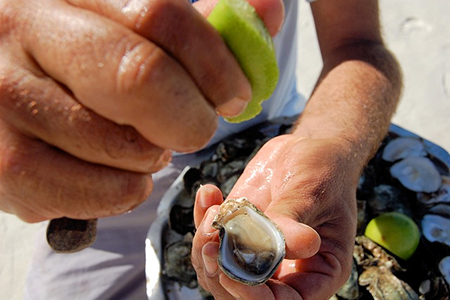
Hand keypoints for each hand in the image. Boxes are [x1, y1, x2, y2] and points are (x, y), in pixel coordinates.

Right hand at [0, 0, 282, 221]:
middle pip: (139, 78)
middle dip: (189, 118)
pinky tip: (116, 173)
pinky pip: (94, 193)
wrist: (2, 97)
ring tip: (143, 146)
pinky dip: (123, 192)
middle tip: (194, 128)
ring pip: (120, 145)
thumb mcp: (128, 29)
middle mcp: (22, 33)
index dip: (215, 63)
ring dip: (152, 157)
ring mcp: (3, 101)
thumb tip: (268, 8)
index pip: (161, 15)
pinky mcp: (1, 163)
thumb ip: (201, 22)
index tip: (235, 96)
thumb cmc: (80, 65)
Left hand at [192, 135, 359, 298]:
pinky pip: (212, 238)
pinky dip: (203, 219)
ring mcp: (258, 249)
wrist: (309, 147)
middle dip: (220, 271)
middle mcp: (287, 267)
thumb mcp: (312, 190)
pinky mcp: (239, 229)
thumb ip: (293, 217)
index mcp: (318, 270)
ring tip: (213, 209)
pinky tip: (209, 193)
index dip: (253, 296)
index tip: (230, 274)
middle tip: (210, 240)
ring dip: (206, 244)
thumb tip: (288, 245)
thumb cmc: (324, 169)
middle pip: (244, 293)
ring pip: (221, 270)